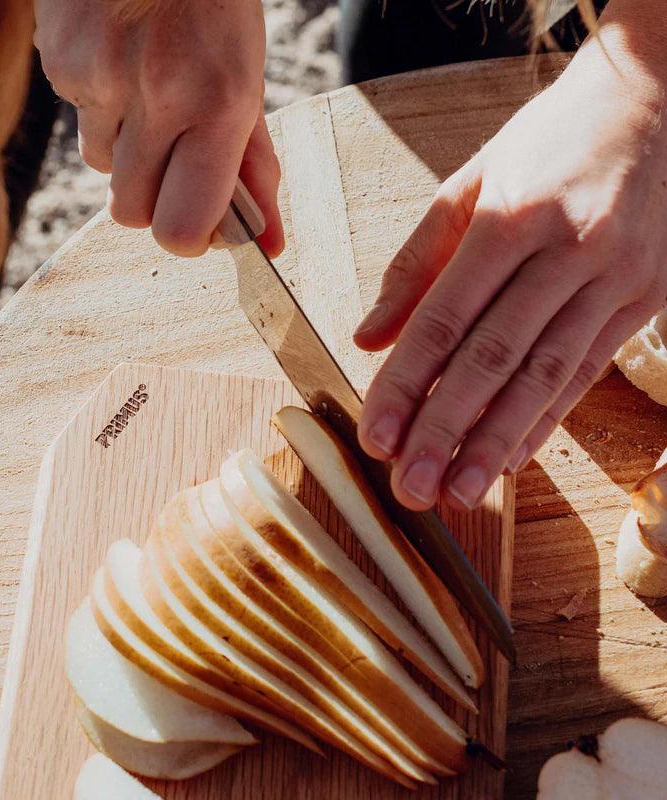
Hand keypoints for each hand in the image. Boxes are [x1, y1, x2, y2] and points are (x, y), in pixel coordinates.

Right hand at [33, 0, 283, 257]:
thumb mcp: (247, 74)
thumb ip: (254, 164)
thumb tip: (267, 243)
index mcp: (218, 103)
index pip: (181, 228)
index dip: (184, 236)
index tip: (195, 221)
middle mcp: (157, 96)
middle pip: (131, 212)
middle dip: (151, 194)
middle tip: (172, 147)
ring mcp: (99, 78)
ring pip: (102, 167)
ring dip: (124, 143)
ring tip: (145, 81)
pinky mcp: (59, 61)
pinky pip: (78, 117)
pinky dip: (99, 99)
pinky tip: (117, 52)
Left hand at [354, 2, 666, 510]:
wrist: (657, 100)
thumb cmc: (547, 142)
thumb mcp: (468, 183)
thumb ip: (415, 265)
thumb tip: (369, 338)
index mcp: (514, 216)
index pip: (444, 320)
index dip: (406, 386)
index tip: (375, 436)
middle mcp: (570, 249)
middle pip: (495, 358)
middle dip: (446, 431)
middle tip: (411, 488)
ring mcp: (616, 277)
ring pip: (545, 376)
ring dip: (496, 443)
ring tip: (458, 492)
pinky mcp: (644, 299)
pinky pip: (586, 372)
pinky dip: (545, 419)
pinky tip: (510, 458)